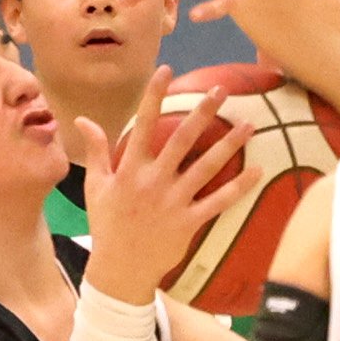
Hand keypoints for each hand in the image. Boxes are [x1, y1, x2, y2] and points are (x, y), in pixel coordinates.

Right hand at [70, 62, 246, 302]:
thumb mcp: (95, 187)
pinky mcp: (189, 222)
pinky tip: (258, 171)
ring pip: (206, 167)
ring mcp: (173, 202)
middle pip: (181, 139)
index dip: (153, 96)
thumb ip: (96, 151)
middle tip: (221, 90)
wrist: (120, 270)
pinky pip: (218, 201)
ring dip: (229, 144)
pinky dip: (239, 187)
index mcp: (129, 170)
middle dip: (202, 112)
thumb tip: (81, 120)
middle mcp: (152, 181)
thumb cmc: (107, 225)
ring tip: (250, 124)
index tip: (166, 70)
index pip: (141, 124)